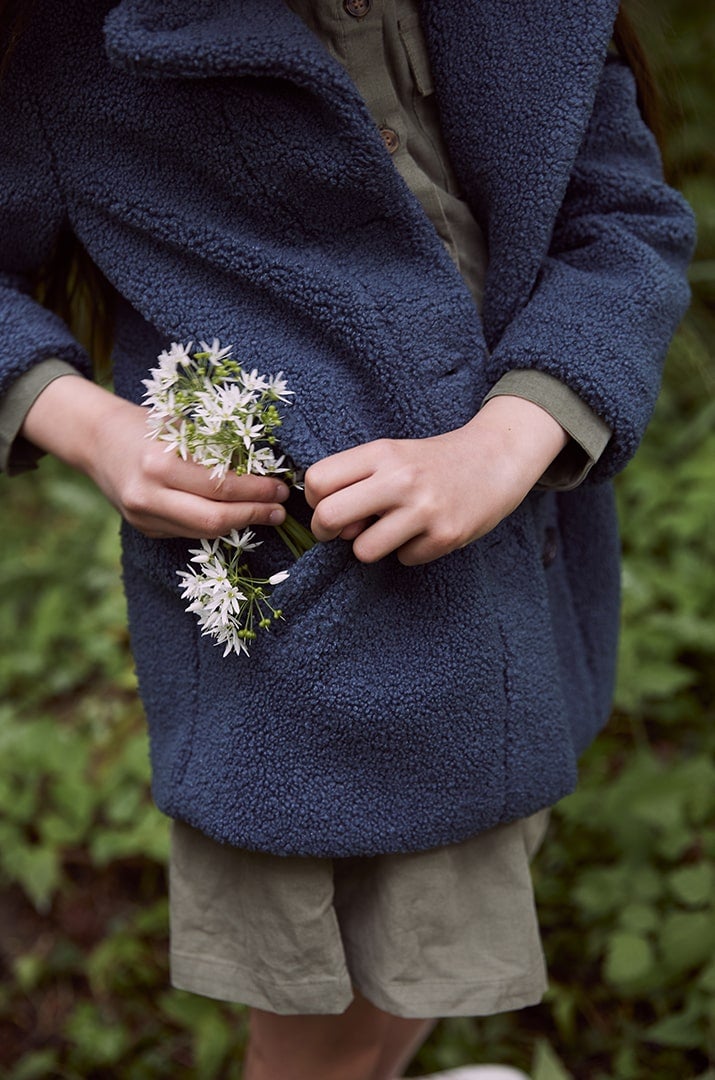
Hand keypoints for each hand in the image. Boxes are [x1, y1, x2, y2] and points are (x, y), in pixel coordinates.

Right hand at [21, 376, 288, 537]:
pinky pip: (188, 532)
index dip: (256, 492)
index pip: (220, 487)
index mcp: (159, 464)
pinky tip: (236, 516)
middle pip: (213, 519)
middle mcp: (148, 496)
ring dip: (239, 524)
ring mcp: (144, 517)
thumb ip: (215, 451)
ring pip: (203, 532)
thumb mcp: (181, 427)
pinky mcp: (145, 529)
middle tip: (280, 510)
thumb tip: (262, 469)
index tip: (281, 489)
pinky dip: (216, 525)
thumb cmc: (145, 425)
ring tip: (266, 514)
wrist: (96, 441)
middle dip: (253, 515)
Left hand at [305, 396, 568, 565]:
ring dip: (371, 546)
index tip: (328, 505)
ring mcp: (424, 509)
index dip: (313, 501)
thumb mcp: (392, 454)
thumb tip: (326, 523)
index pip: (317, 480)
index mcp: (381, 452)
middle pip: (329, 516)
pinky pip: (404, 559)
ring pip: (362, 550)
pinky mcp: (446, 535)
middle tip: (341, 531)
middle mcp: (400, 478)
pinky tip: (425, 531)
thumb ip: (357, 480)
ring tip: (392, 530)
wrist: (495, 459)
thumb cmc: (432, 461)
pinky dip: (410, 551)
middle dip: (326, 532)